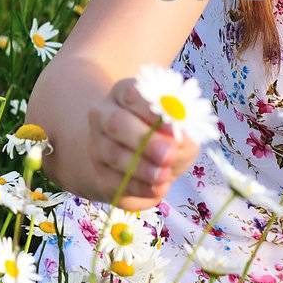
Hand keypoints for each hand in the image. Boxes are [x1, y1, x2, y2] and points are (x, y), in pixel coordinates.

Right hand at [86, 77, 200, 210]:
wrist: (143, 160)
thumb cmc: (166, 134)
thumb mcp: (181, 128)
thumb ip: (183, 132)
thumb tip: (180, 141)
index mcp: (124, 93)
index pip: (133, 94)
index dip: (152, 110)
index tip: (173, 125)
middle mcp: (105, 115)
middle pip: (117, 123)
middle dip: (144, 140)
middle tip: (168, 154)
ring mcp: (98, 144)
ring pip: (113, 154)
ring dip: (141, 167)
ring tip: (164, 176)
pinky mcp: (100, 173)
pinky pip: (114, 181)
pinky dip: (138, 187)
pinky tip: (158, 188)